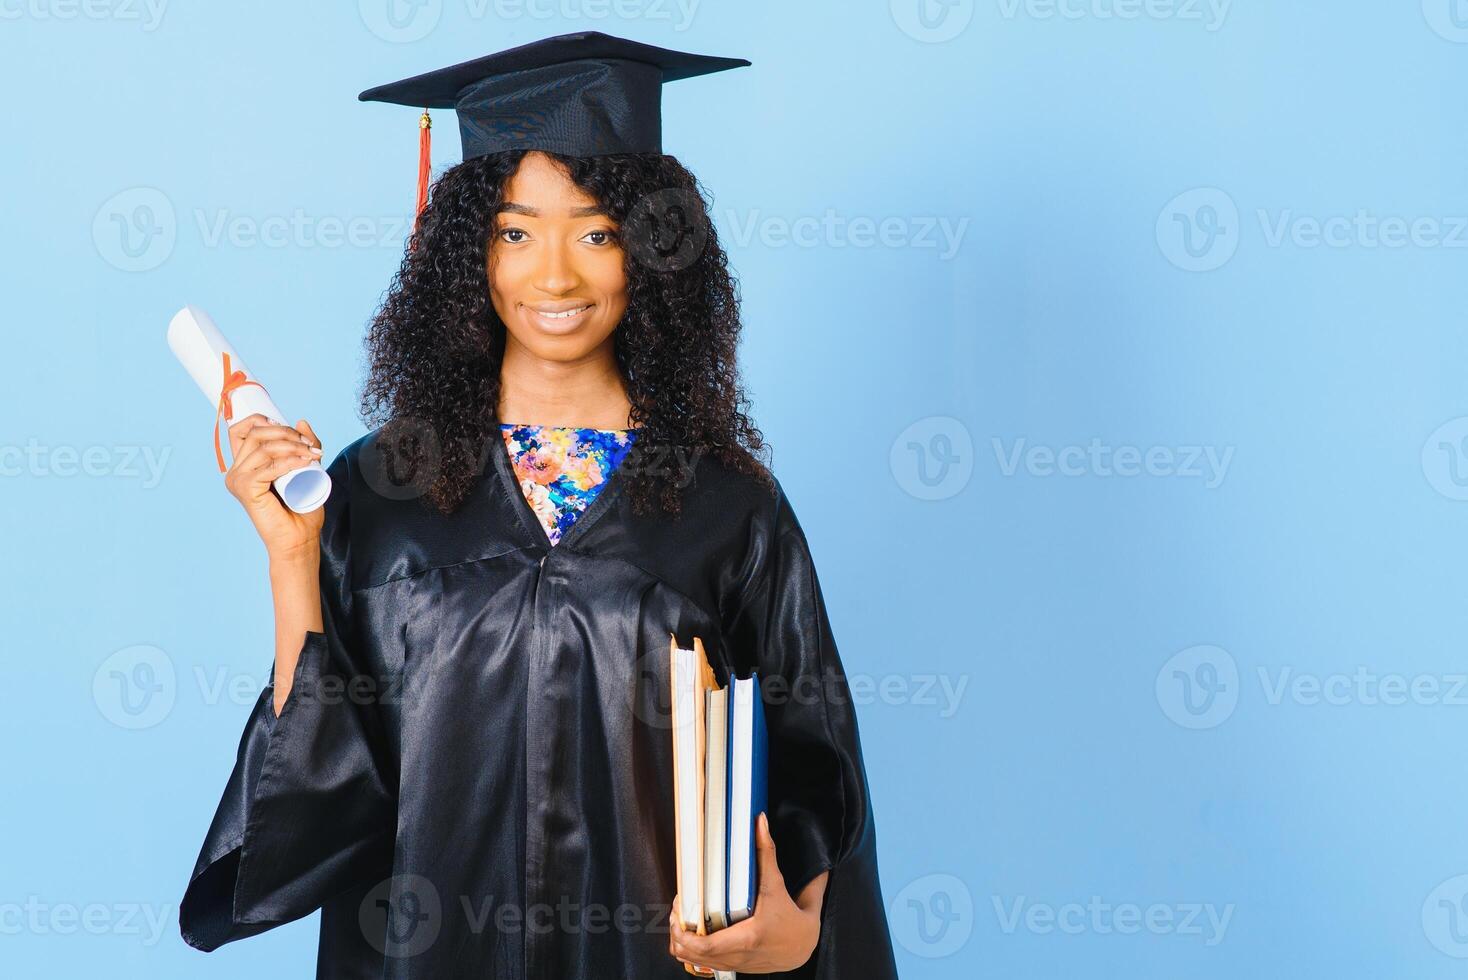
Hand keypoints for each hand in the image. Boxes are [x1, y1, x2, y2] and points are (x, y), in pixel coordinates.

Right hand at [223, 414, 325, 562]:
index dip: (262, 420)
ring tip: (313, 455)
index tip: (291, 429)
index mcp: (244, 464)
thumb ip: (304, 446)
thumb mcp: (307, 468)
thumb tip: (301, 421)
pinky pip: (267, 466)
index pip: (241, 429)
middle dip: (285, 432)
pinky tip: (304, 462)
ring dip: (292, 446)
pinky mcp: (245, 489)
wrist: (299, 538)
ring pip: (263, 447)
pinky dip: (289, 461)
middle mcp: (236, 470)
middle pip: (255, 433)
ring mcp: (238, 480)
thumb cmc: (301, 508)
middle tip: (309, 445)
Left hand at [669, 813, 824, 974]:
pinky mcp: (734, 967)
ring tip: (682, 921)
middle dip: (676, 934)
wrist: (805, 947)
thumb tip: (760, 823)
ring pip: (694, 962)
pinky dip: (693, 952)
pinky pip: (703, 964)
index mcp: (749, 936)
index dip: (684, 934)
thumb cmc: (794, 919)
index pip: (706, 946)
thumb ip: (767, 854)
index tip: (678, 912)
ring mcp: (734, 964)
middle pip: (692, 954)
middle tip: (676, 912)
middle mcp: (739, 954)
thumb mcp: (779, 885)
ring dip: (682, 944)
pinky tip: (695, 934)